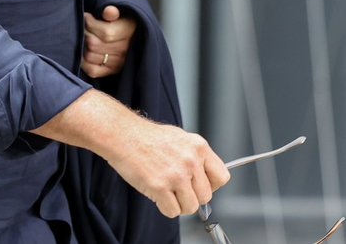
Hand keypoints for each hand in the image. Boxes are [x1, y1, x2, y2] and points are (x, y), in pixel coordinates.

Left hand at [81, 5, 136, 77]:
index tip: (86, 16)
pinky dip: (83, 62)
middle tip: (82, 26)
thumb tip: (108, 10)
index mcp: (128, 31)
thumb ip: (112, 11)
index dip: (90, 24)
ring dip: (81, 45)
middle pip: (94, 45)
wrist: (130, 32)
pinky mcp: (111, 71)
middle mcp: (124, 50)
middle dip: (84, 33)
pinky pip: (92, 70)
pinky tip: (82, 51)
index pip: (105, 33)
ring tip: (82, 37)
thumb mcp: (120, 11)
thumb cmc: (120, 18)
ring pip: (90, 56)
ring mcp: (118, 63)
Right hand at [105, 118, 230, 217]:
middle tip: (179, 190)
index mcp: (199, 147)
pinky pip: (172, 211)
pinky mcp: (160, 187)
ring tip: (168, 193)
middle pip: (206, 196)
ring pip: (191, 207)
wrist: (123, 136)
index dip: (211, 185)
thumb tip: (204, 176)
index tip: (200, 185)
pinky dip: (165, 208)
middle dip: (192, 196)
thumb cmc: (147, 137)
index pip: (222, 177)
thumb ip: (195, 156)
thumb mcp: (180, 138)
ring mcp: (176, 175)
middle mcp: (191, 161)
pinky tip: (158, 195)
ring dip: (179, 205)